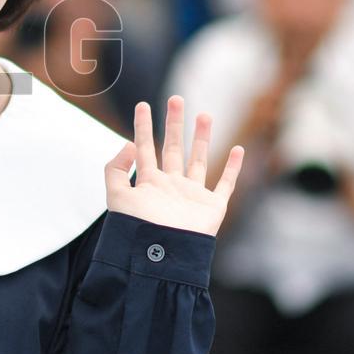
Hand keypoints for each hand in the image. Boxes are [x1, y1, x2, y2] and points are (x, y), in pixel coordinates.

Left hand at [105, 96, 243, 235]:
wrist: (162, 255)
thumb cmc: (137, 229)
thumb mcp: (116, 196)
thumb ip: (116, 168)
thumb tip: (128, 143)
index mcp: (149, 184)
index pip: (144, 148)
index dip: (142, 127)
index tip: (142, 105)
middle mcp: (171, 186)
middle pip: (172, 148)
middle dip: (174, 124)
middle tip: (176, 99)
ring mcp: (192, 196)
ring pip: (198, 160)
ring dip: (201, 138)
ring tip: (204, 114)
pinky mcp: (212, 208)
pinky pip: (225, 184)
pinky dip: (233, 168)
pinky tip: (237, 149)